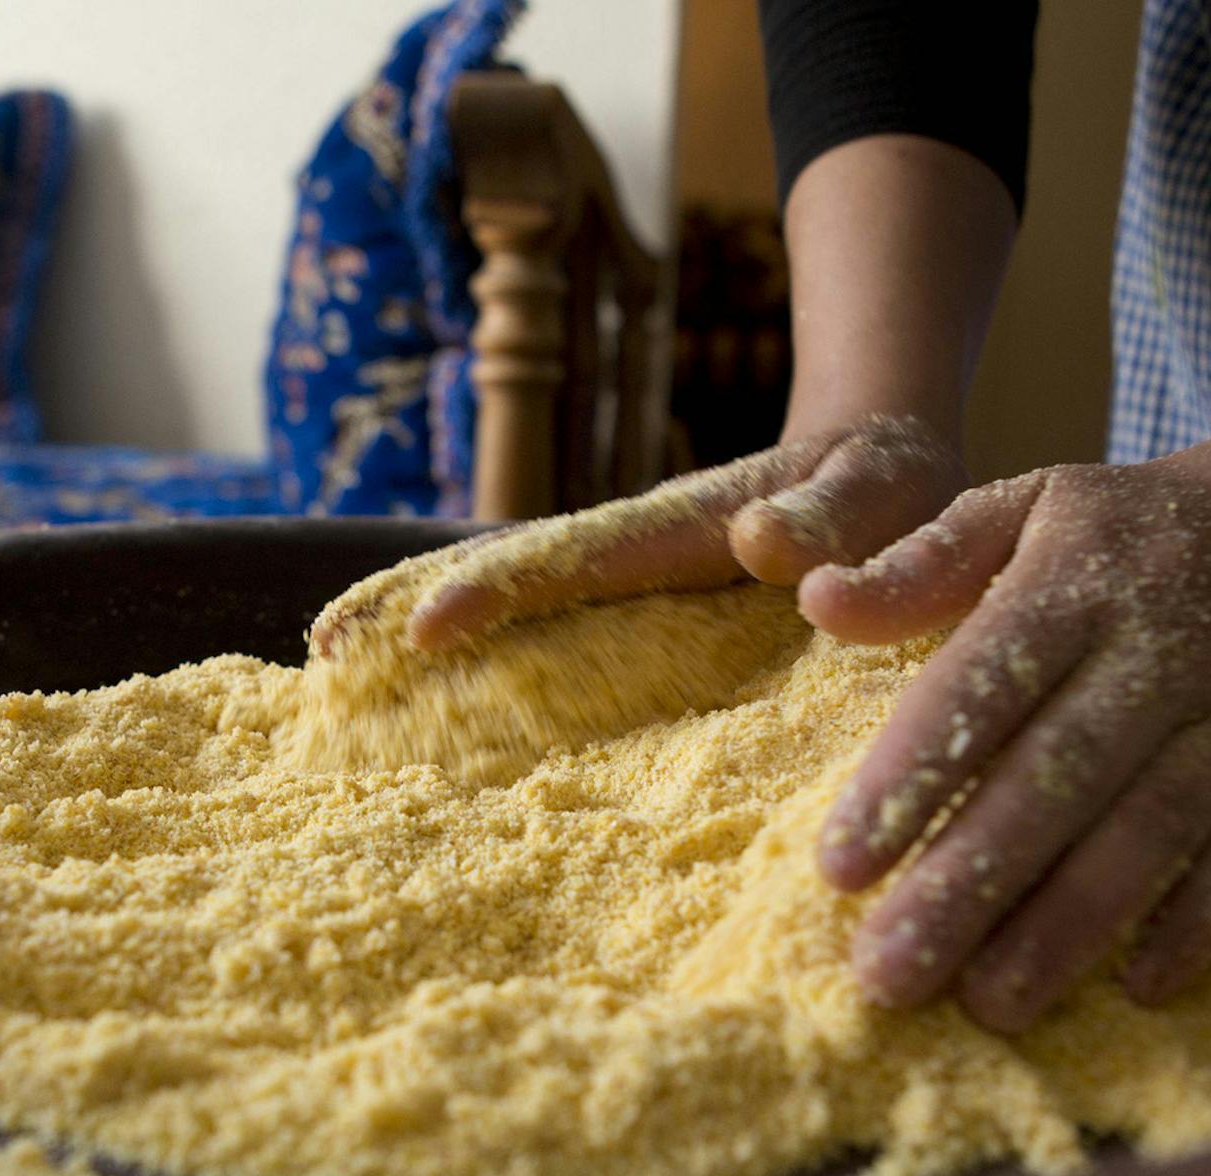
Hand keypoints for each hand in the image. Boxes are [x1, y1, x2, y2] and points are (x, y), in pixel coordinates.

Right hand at [310, 414, 966, 656]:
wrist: (881, 455)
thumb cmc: (890, 479)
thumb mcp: (881, 487)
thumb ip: (829, 516)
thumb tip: (760, 550)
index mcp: (678, 527)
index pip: (573, 558)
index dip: (497, 589)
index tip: (424, 628)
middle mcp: (629, 547)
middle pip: (504, 568)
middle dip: (411, 598)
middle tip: (320, 650)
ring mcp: (622, 576)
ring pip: (507, 589)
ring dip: (418, 616)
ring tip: (333, 660)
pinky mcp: (630, 604)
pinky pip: (541, 620)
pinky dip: (476, 639)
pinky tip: (424, 684)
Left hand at [811, 433, 1210, 1030]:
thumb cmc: (1129, 529)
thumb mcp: (1026, 506)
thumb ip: (921, 562)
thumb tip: (816, 601)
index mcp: (1077, 583)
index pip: (981, 688)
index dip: (911, 779)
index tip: (838, 867)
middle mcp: (1163, 652)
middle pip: (1057, 781)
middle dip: (969, 884)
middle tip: (887, 973)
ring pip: (1151, 833)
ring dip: (1068, 926)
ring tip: (986, 1004)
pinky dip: (1202, 924)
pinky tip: (1137, 988)